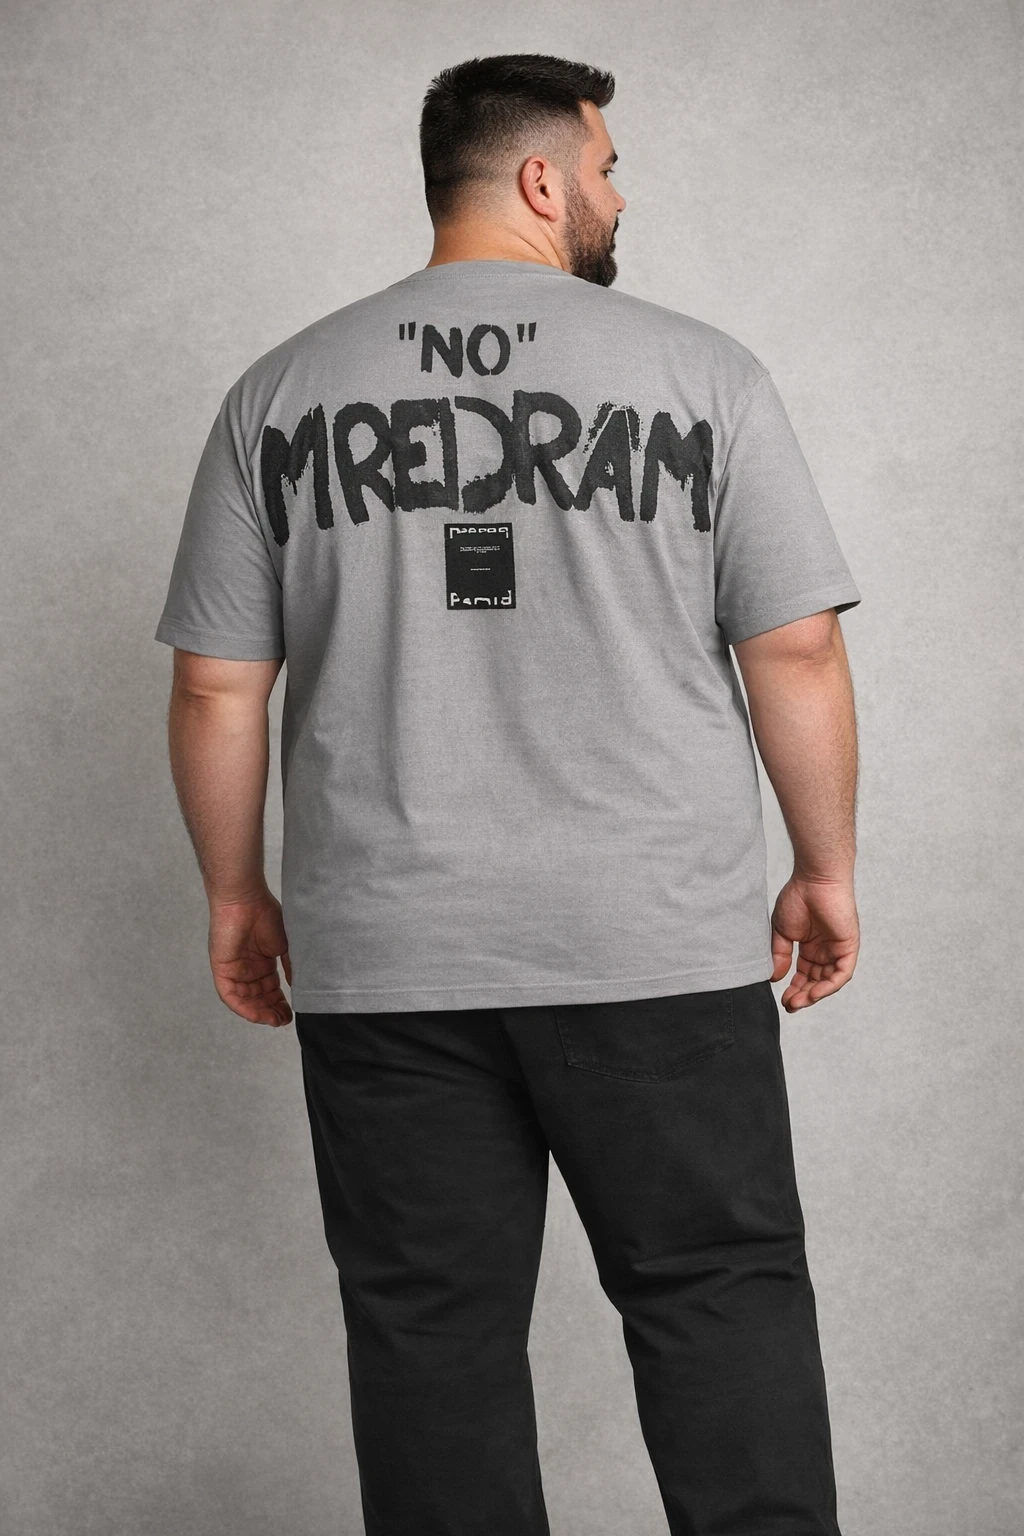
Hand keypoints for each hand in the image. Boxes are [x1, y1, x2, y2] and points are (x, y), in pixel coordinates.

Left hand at [208, 891, 292, 1026]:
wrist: (245, 899)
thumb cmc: (266, 914)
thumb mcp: (285, 945)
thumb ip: (290, 966)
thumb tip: (297, 986)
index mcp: (262, 961)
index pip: (270, 989)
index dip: (280, 1003)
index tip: (292, 1013)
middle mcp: (247, 968)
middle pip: (258, 997)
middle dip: (271, 1011)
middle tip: (284, 1021)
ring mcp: (233, 969)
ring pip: (244, 999)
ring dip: (258, 1012)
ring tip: (274, 1021)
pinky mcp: (221, 969)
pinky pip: (229, 995)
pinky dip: (242, 1007)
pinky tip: (256, 1015)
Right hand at [770, 874, 859, 1011]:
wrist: (814, 880)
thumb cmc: (798, 897)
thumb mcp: (782, 932)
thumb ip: (780, 955)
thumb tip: (775, 978)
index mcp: (810, 947)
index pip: (804, 975)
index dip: (794, 989)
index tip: (783, 1000)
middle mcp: (825, 950)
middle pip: (816, 981)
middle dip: (803, 995)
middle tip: (790, 1005)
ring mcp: (838, 949)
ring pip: (829, 981)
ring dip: (814, 994)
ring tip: (798, 1002)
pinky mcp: (849, 947)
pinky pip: (842, 973)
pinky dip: (829, 985)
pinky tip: (814, 993)